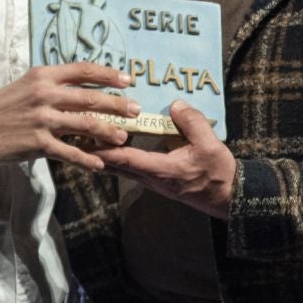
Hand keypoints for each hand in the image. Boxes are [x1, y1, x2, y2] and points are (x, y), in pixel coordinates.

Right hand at [0, 63, 140, 171]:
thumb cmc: (3, 105)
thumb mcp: (28, 84)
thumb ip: (53, 82)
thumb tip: (83, 84)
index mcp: (44, 76)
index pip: (83, 70)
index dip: (109, 75)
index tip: (127, 80)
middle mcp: (46, 95)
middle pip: (92, 98)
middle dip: (118, 104)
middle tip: (135, 110)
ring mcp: (43, 120)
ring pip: (86, 125)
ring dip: (109, 132)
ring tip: (123, 137)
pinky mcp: (38, 143)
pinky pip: (70, 152)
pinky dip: (88, 160)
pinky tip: (100, 164)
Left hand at [95, 100, 234, 218]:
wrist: (227, 197)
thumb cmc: (217, 172)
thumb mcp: (210, 144)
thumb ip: (192, 122)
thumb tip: (175, 105)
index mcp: (161, 169)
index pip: (125, 159)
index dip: (104, 150)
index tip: (86, 139)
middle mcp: (151, 178)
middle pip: (116, 166)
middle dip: (95, 153)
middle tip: (76, 137)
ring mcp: (153, 182)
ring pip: (121, 169)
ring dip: (104, 156)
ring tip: (87, 140)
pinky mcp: (157, 181)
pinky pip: (131, 170)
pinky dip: (118, 159)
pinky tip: (112, 149)